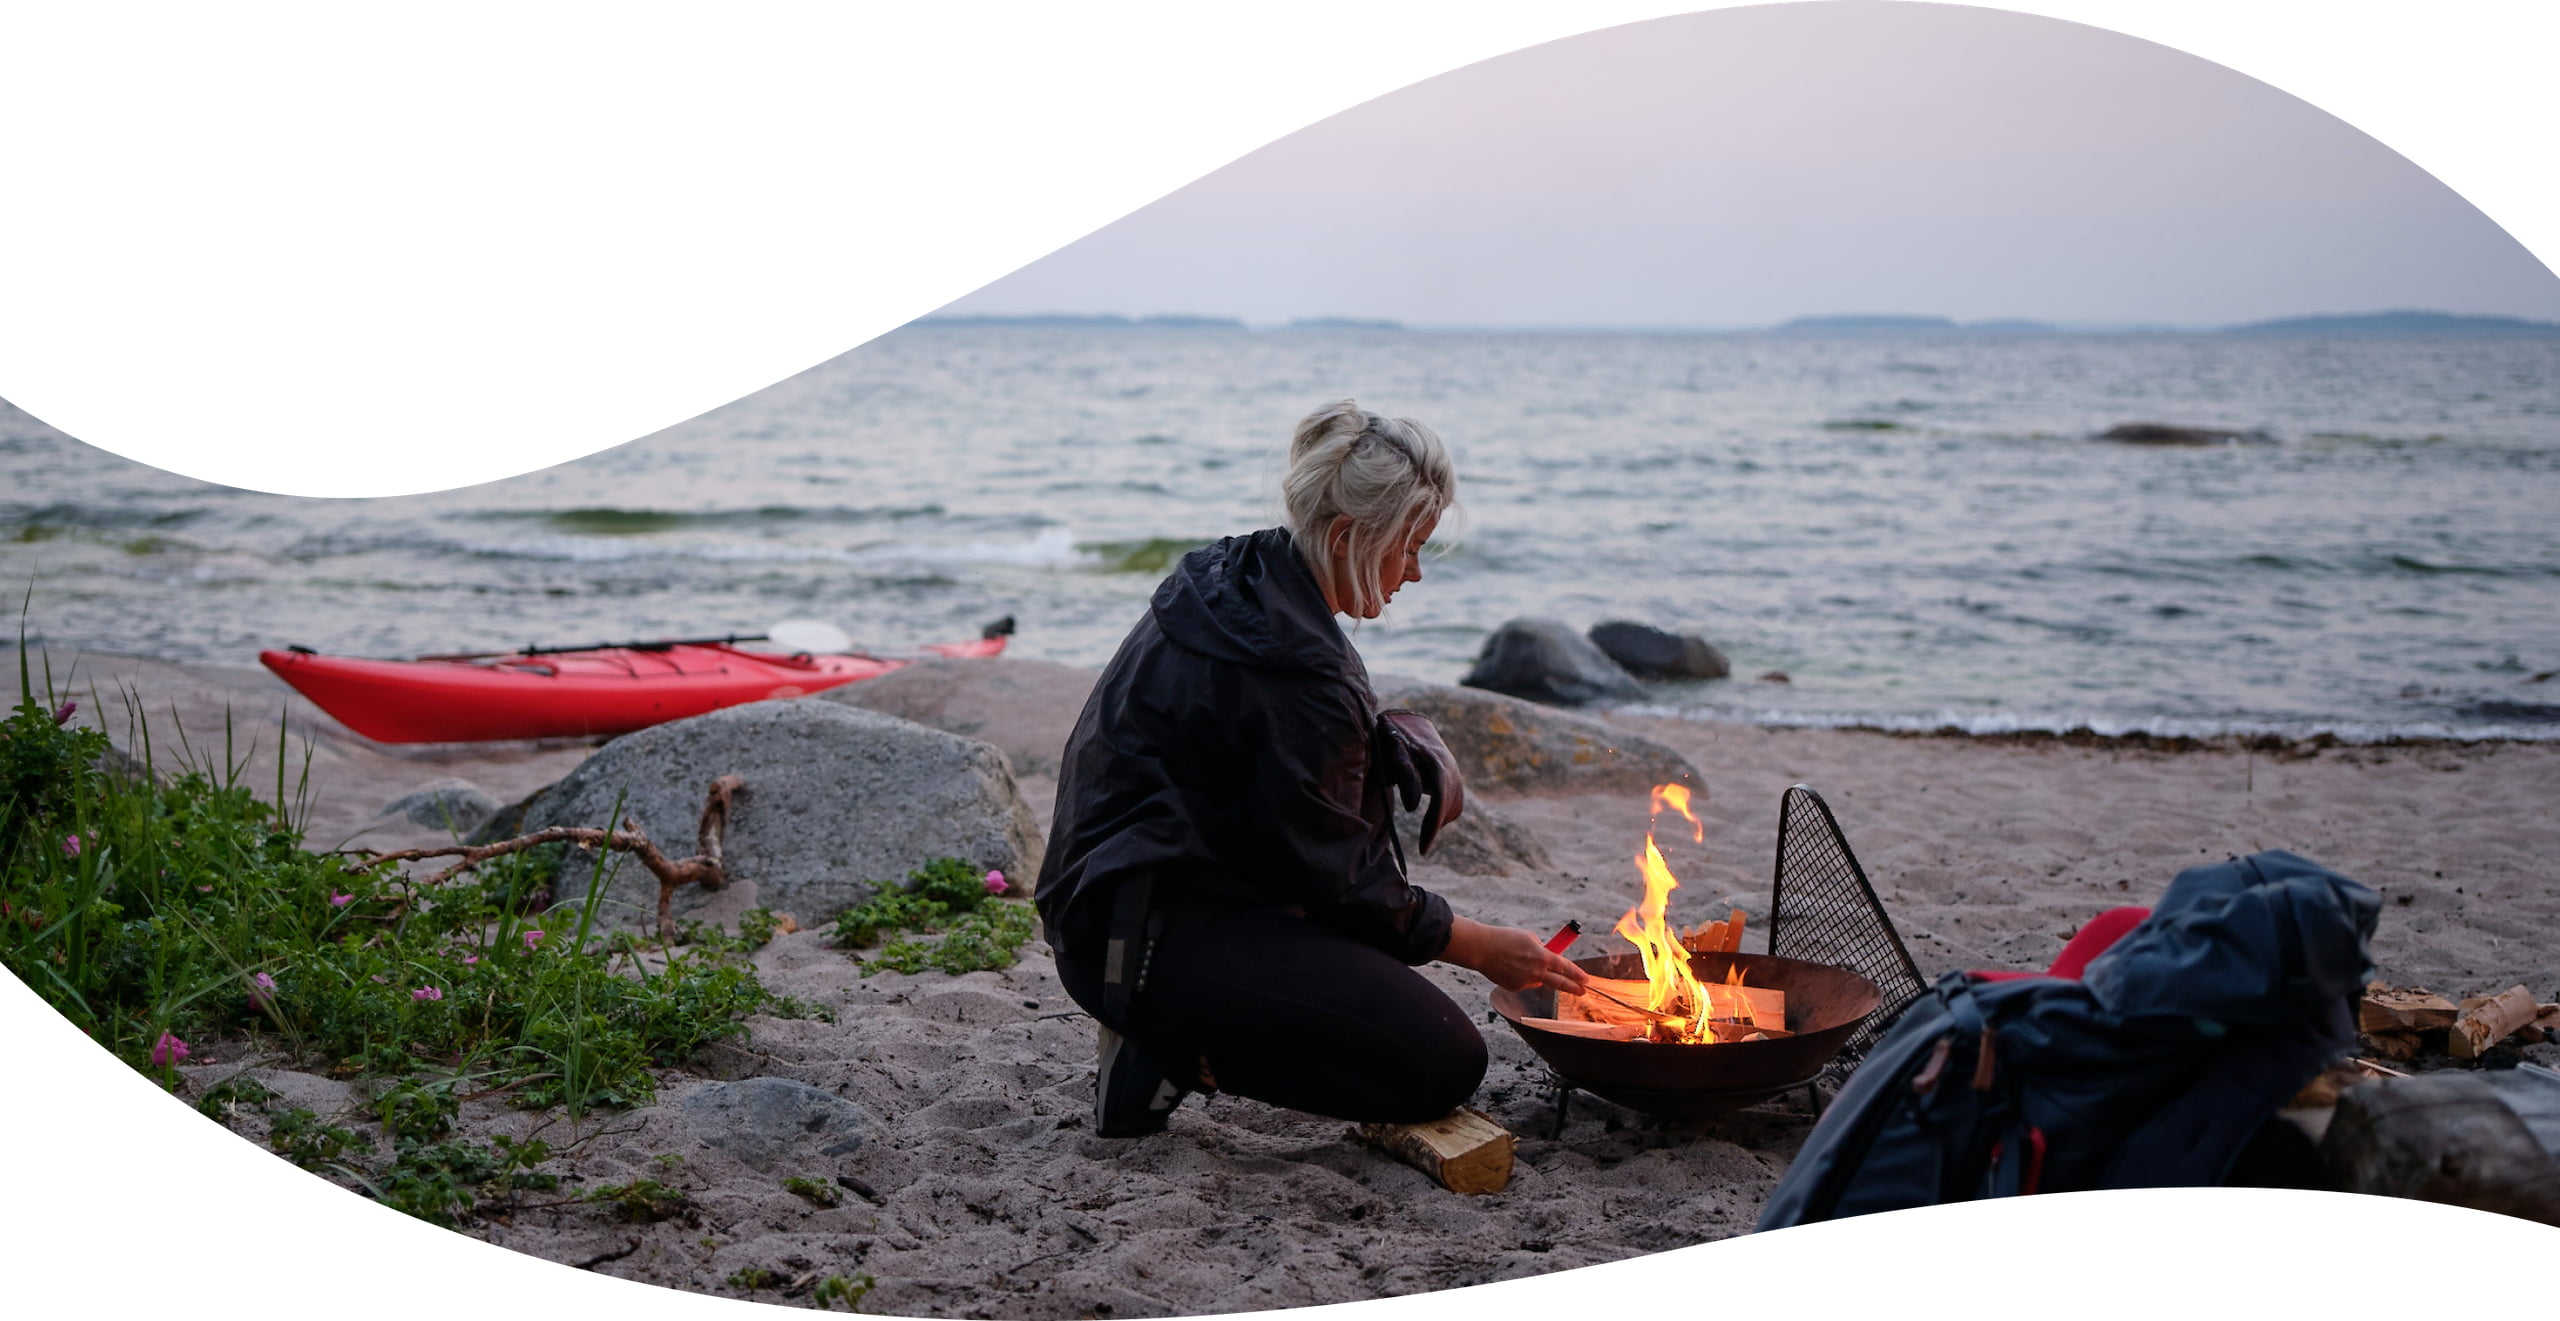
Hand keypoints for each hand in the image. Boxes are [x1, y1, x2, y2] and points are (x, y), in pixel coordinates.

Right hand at [1442, 916, 1590, 994]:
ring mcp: (1525, 982)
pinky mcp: (1514, 987)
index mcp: (1543, 957)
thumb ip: (1542, 950)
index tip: (1586, 979)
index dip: (1578, 974)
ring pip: (1539, 981)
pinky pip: (1524, 982)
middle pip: (1560, 983)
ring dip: (1538, 974)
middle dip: (1573, 988)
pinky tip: (1510, 966)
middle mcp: (1537, 972)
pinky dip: (1521, 975)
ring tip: (1522, 960)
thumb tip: (1548, 958)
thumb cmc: (1506, 939)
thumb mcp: (1530, 938)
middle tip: (1581, 991)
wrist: (1482, 948)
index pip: (1566, 968)